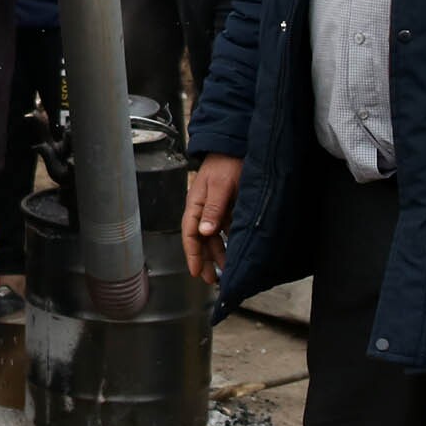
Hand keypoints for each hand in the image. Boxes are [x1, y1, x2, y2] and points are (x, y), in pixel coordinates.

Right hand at [181, 153, 242, 286]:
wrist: (235, 146)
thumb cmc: (226, 163)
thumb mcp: (220, 187)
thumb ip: (213, 210)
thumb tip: (205, 232)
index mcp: (196, 204)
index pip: (190, 234)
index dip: (192, 254)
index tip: (195, 272)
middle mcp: (203, 209)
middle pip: (201, 239)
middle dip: (204, 260)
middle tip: (209, 279)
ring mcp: (215, 208)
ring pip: (213, 236)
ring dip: (217, 253)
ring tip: (224, 270)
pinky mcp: (227, 206)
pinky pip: (225, 228)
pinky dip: (228, 241)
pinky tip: (234, 250)